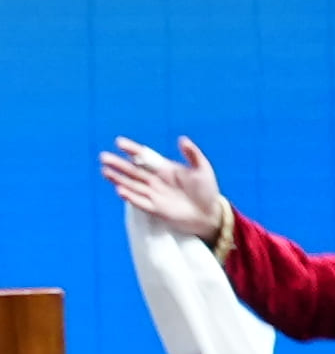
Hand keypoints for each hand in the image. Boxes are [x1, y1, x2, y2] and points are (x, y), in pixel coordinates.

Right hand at [97, 134, 227, 240]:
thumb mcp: (203, 169)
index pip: (145, 157)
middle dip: (119, 164)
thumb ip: (193, 154)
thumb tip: (182, 139)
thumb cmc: (207, 190)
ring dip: (118, 179)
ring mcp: (154, 195)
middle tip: (104, 156)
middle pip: (133, 171)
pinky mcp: (156, 209)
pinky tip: (120, 190)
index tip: (119, 142)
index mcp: (165, 169)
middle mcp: (156, 181)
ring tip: (105, 171)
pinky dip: (131, 197)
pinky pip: (140, 202)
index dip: (132, 150)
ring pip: (132, 185)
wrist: (210, 214)